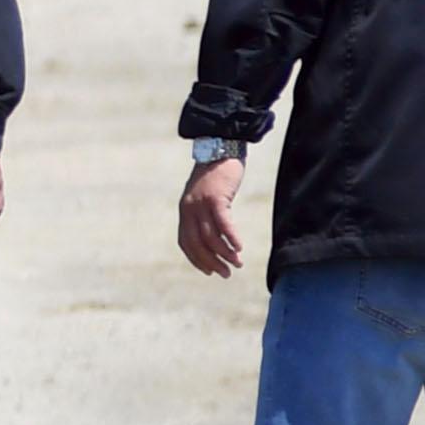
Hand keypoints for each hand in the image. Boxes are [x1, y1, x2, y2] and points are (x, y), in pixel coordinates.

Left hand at [178, 155, 248, 280]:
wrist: (219, 149)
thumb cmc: (216, 176)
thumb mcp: (206, 197)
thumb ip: (206, 215)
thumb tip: (216, 237)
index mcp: (185, 211)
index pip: (185, 242)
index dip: (196, 259)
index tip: (209, 271)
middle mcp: (189, 209)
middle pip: (197, 243)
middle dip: (211, 262)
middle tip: (226, 274)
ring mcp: (201, 203)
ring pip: (210, 236)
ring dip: (224, 253)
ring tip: (237, 263)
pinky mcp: (216, 197)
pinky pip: (223, 222)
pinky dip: (231, 237)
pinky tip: (239, 248)